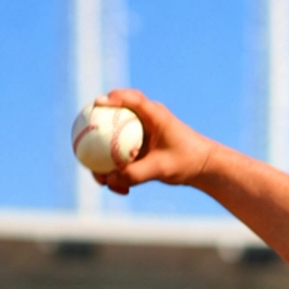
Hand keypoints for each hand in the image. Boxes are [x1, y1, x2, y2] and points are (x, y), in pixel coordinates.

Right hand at [93, 90, 216, 196]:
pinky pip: (121, 157)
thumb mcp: (162, 168)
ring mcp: (140, 135)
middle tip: (86, 146)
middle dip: (96, 131)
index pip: (130, 99)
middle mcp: (144, 121)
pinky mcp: (139, 149)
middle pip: (113, 118)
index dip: (112, 98)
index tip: (97, 104)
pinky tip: (121, 190)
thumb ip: (136, 173)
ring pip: (114, 140)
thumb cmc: (188, 162)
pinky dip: (118, 172)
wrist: (203, 169)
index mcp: (153, 115)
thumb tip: (110, 179)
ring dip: (104, 158)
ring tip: (104, 181)